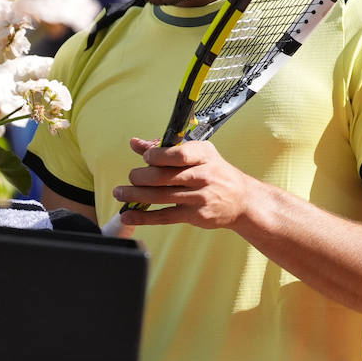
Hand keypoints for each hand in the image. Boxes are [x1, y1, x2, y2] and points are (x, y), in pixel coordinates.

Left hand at [113, 137, 257, 230]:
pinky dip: (144, 217)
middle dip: (140, 177)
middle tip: (129, 178)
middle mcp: (204, 175)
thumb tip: (135, 143)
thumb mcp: (197, 153)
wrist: (241, 200)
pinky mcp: (196, 215)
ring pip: (161, 196)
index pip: (179, 154)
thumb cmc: (214, 172)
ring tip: (120, 193)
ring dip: (135, 196)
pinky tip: (128, 216)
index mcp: (204, 155)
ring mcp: (200, 197)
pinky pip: (165, 216)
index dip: (158, 156)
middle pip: (165, 176)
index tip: (145, 158)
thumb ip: (164, 148)